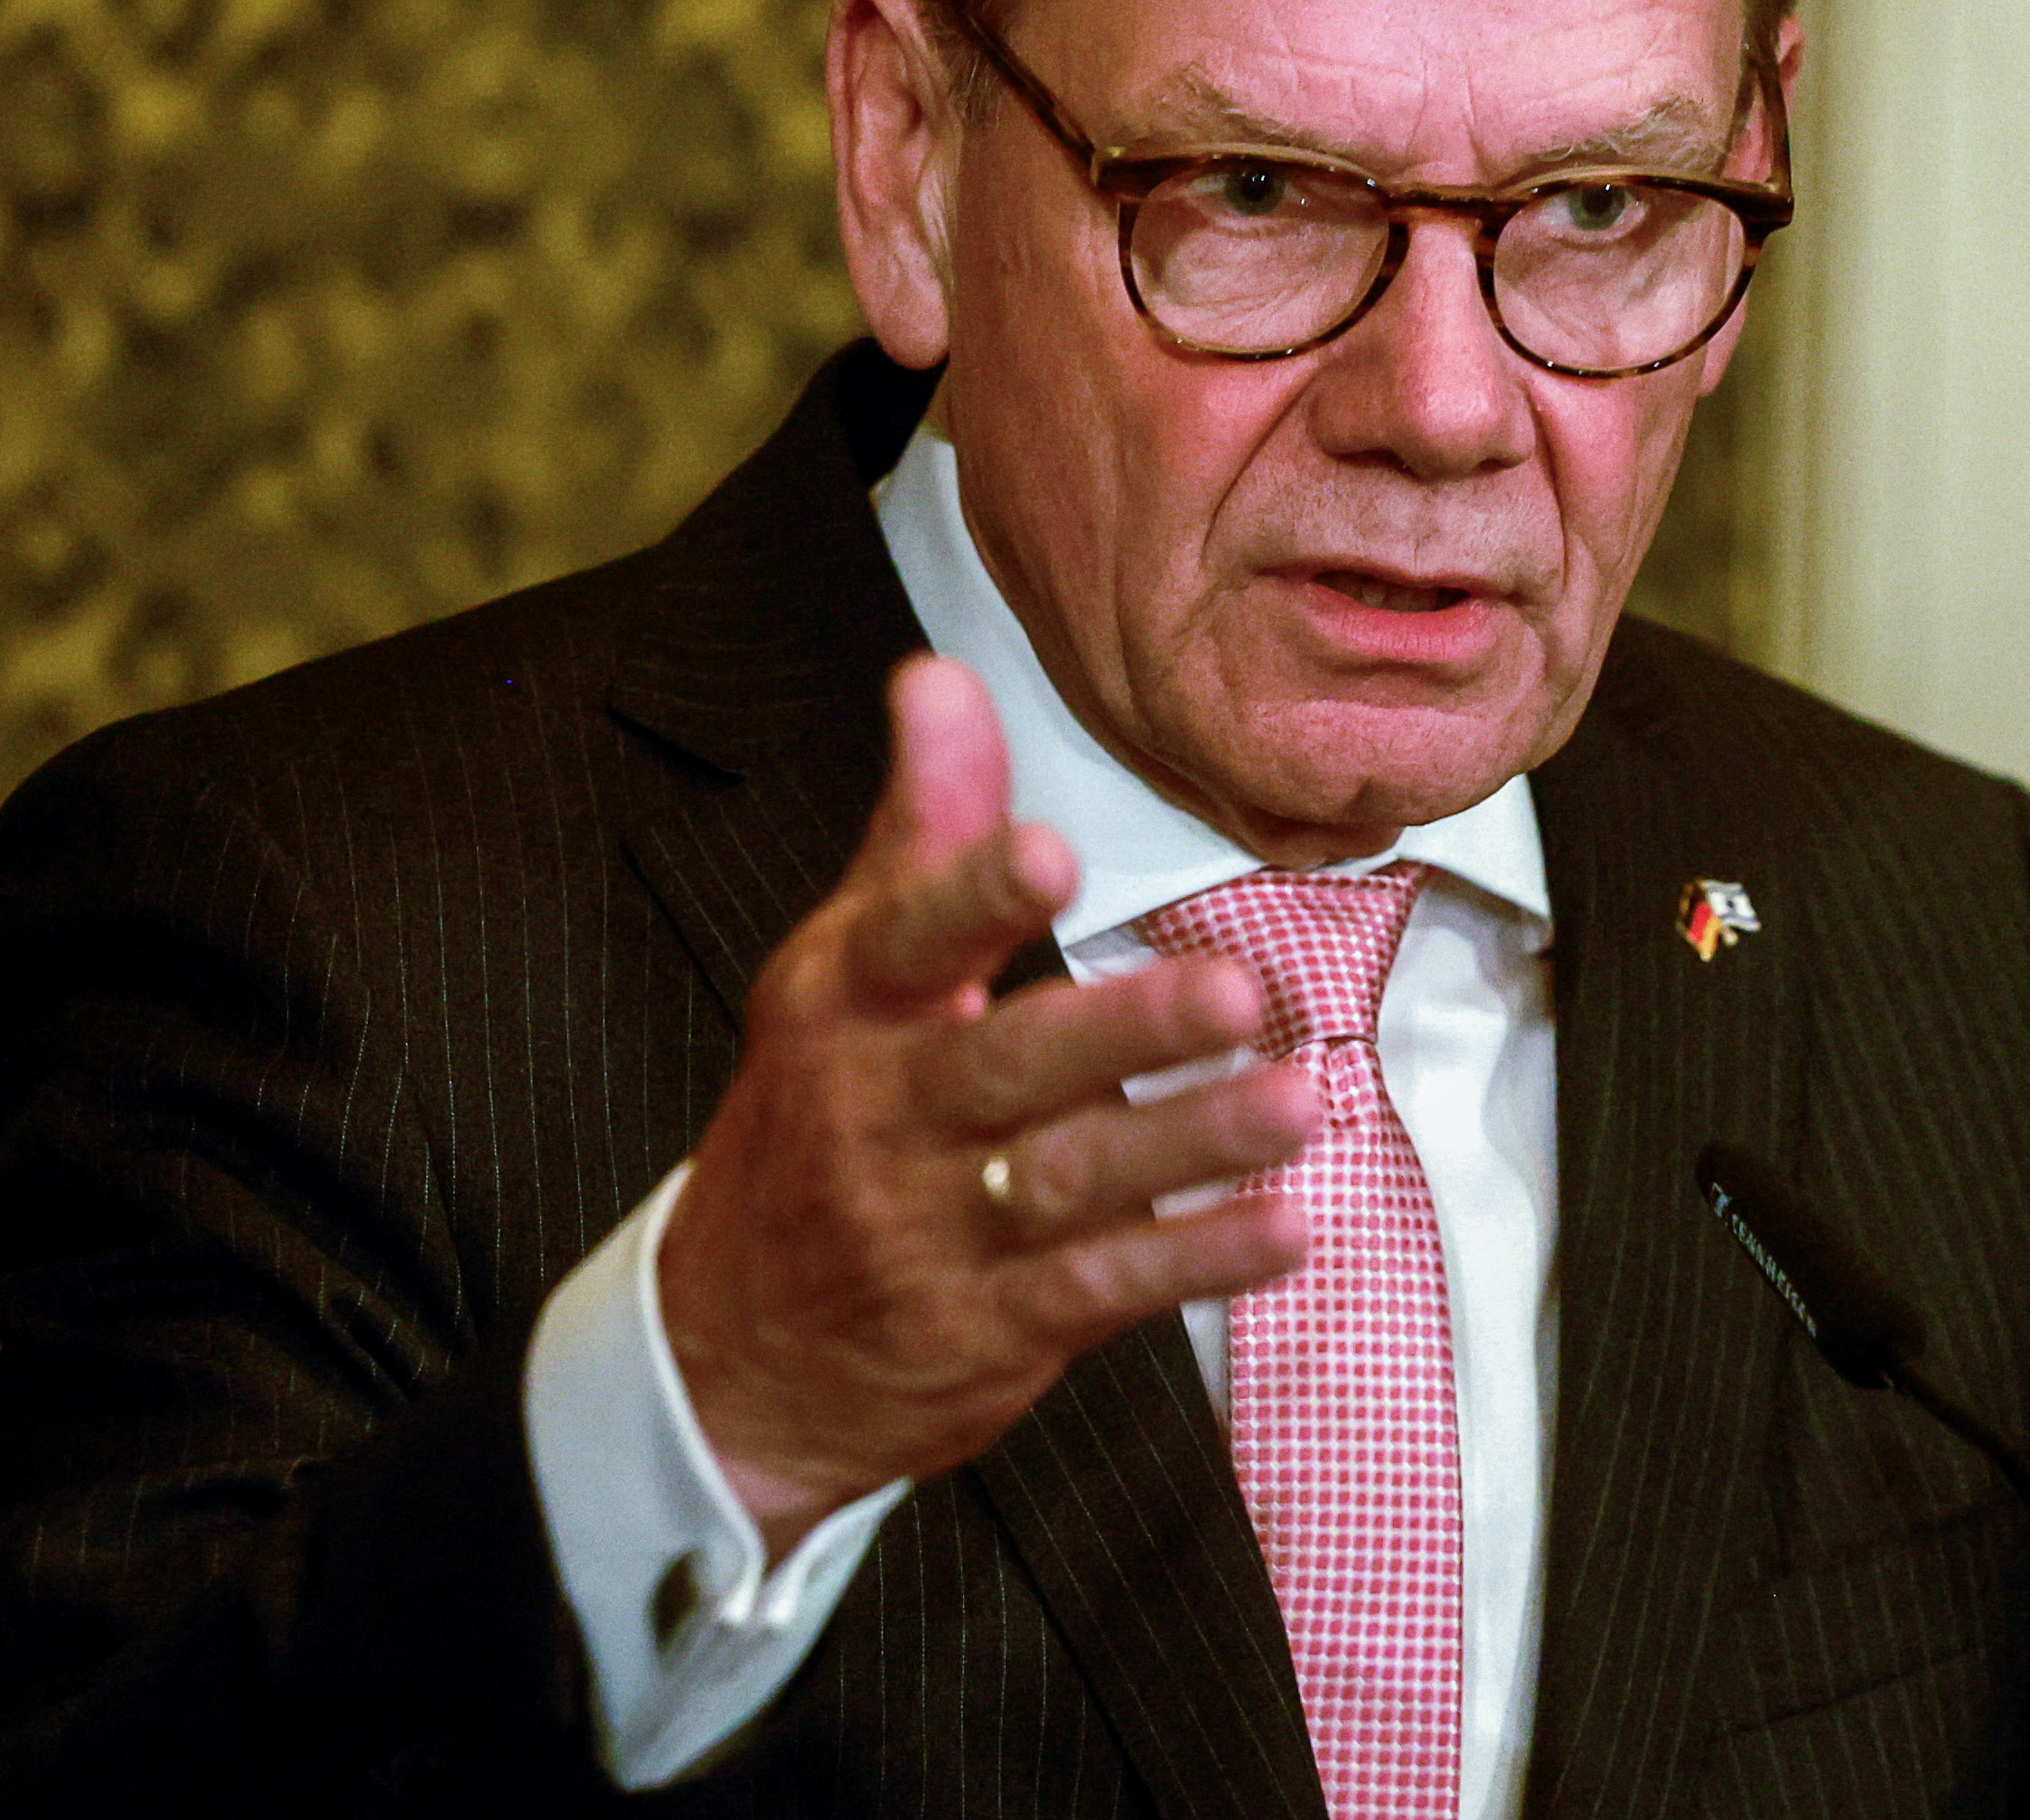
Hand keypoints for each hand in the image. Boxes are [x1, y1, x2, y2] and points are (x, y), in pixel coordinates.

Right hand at [656, 654, 1318, 1552]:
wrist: (732, 1354)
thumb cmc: (818, 1120)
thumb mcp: (842, 969)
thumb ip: (920, 831)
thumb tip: (939, 674)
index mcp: (846, 1010)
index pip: (908, 941)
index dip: (975, 893)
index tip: (1051, 850)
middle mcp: (883, 1117)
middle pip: (1005, 1066)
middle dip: (1124, 1032)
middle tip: (1237, 992)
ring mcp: (932, 1233)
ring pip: (1070, 1181)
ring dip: (1189, 1141)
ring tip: (1297, 1102)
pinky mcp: (990, 1329)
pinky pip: (1102, 1288)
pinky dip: (1193, 1257)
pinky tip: (1282, 1224)